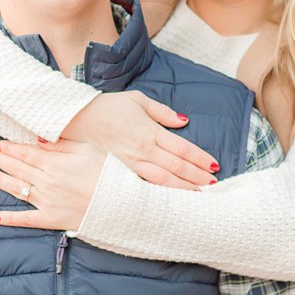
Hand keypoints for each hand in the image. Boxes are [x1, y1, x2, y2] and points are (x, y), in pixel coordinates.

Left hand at [0, 139, 107, 229]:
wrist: (122, 205)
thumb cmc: (109, 174)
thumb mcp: (88, 151)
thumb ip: (61, 145)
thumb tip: (38, 139)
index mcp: (55, 163)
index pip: (26, 153)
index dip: (10, 148)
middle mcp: (46, 182)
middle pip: (18, 168)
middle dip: (0, 160)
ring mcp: (47, 201)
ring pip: (17, 189)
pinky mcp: (51, 219)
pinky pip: (26, 219)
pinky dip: (10, 218)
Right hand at [61, 91, 218, 187]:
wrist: (80, 118)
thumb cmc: (109, 106)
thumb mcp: (138, 100)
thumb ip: (163, 112)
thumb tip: (184, 121)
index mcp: (150, 131)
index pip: (182, 147)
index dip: (200, 158)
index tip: (214, 165)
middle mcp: (144, 149)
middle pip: (176, 166)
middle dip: (197, 176)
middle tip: (213, 183)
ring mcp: (132, 161)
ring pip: (163, 178)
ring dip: (182, 186)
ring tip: (199, 192)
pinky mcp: (122, 168)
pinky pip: (145, 181)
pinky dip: (161, 189)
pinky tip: (171, 194)